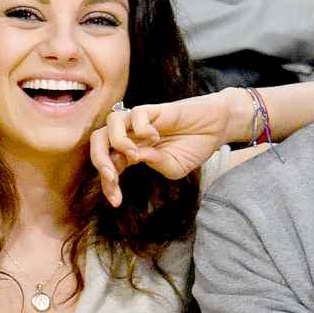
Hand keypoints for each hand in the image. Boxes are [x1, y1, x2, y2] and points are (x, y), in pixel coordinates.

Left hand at [90, 94, 238, 205]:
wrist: (215, 129)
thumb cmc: (193, 148)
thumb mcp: (173, 167)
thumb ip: (155, 164)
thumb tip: (135, 156)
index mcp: (132, 153)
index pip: (109, 166)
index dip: (108, 184)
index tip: (117, 202)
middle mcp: (132, 136)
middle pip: (98, 141)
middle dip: (100, 161)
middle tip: (111, 177)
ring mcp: (141, 122)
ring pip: (111, 123)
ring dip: (117, 142)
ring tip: (134, 155)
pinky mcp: (154, 110)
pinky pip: (135, 113)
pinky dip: (140, 128)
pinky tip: (155, 136)